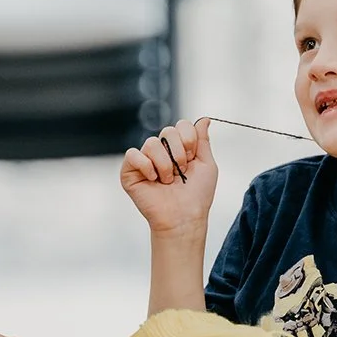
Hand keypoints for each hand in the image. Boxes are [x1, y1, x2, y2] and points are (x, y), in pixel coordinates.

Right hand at [120, 118, 217, 233]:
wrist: (184, 217)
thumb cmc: (197, 195)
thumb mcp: (207, 164)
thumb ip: (203, 140)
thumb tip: (204, 119)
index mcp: (178, 147)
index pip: (182, 125)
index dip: (189, 139)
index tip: (192, 158)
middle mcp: (161, 151)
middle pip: (168, 130)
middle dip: (179, 153)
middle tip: (181, 172)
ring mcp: (144, 160)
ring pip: (152, 143)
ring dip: (165, 165)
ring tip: (167, 181)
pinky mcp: (129, 171)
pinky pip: (133, 154)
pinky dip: (146, 166)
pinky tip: (153, 180)